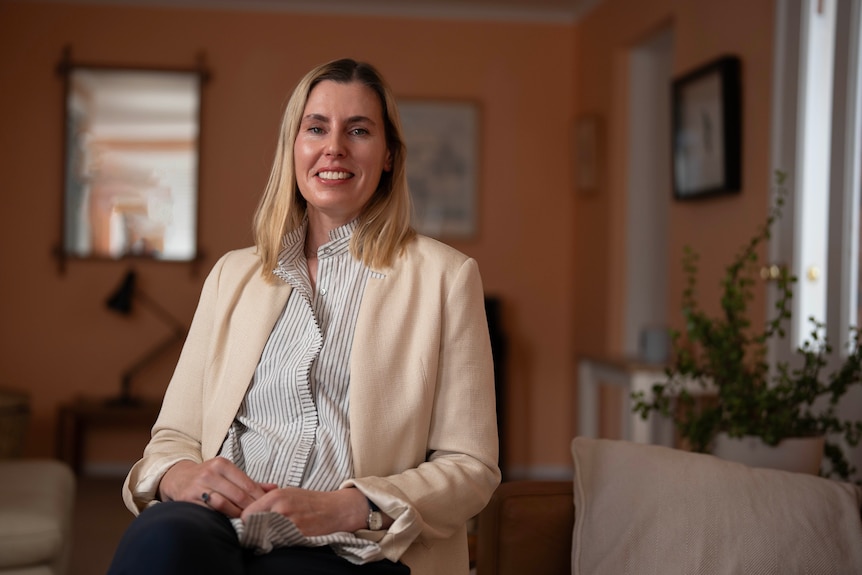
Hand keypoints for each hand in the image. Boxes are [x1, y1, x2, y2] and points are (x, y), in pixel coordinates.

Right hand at [158, 457, 276, 517]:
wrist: (179, 478)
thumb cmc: (209, 477)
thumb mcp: (228, 474)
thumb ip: (251, 482)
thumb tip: (275, 488)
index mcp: (222, 464)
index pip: (247, 484)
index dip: (260, 498)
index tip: (268, 508)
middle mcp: (210, 473)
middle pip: (238, 495)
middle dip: (251, 508)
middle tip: (260, 518)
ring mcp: (198, 486)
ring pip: (224, 504)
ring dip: (237, 515)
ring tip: (246, 522)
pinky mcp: (188, 499)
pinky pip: (210, 511)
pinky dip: (222, 518)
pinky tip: (229, 523)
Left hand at [240, 486, 368, 535]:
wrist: (335, 509)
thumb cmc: (310, 501)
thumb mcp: (287, 492)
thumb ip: (266, 500)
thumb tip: (245, 511)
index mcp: (276, 496)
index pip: (246, 514)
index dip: (245, 522)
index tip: (248, 526)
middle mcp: (281, 509)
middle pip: (253, 527)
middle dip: (253, 532)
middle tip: (255, 535)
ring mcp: (289, 524)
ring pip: (265, 537)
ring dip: (264, 539)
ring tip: (268, 538)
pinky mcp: (298, 536)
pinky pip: (279, 543)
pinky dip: (278, 544)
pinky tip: (282, 540)